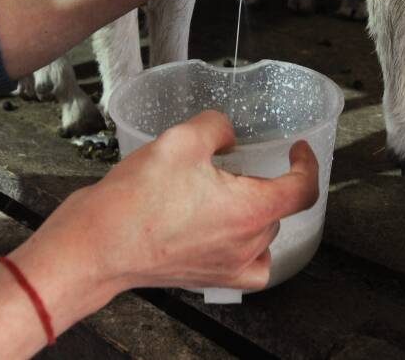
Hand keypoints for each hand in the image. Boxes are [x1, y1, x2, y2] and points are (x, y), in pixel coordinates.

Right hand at [13, 110, 319, 325]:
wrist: (97, 245)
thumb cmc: (137, 200)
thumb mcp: (181, 140)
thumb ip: (217, 127)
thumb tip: (226, 134)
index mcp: (251, 211)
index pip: (303, 189)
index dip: (307, 163)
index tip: (298, 150)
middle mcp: (247, 245)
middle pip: (277, 210)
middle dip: (264, 182)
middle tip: (235, 164)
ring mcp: (228, 267)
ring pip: (261, 235)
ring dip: (253, 212)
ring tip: (223, 193)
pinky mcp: (208, 278)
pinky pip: (247, 266)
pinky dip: (248, 249)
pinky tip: (232, 235)